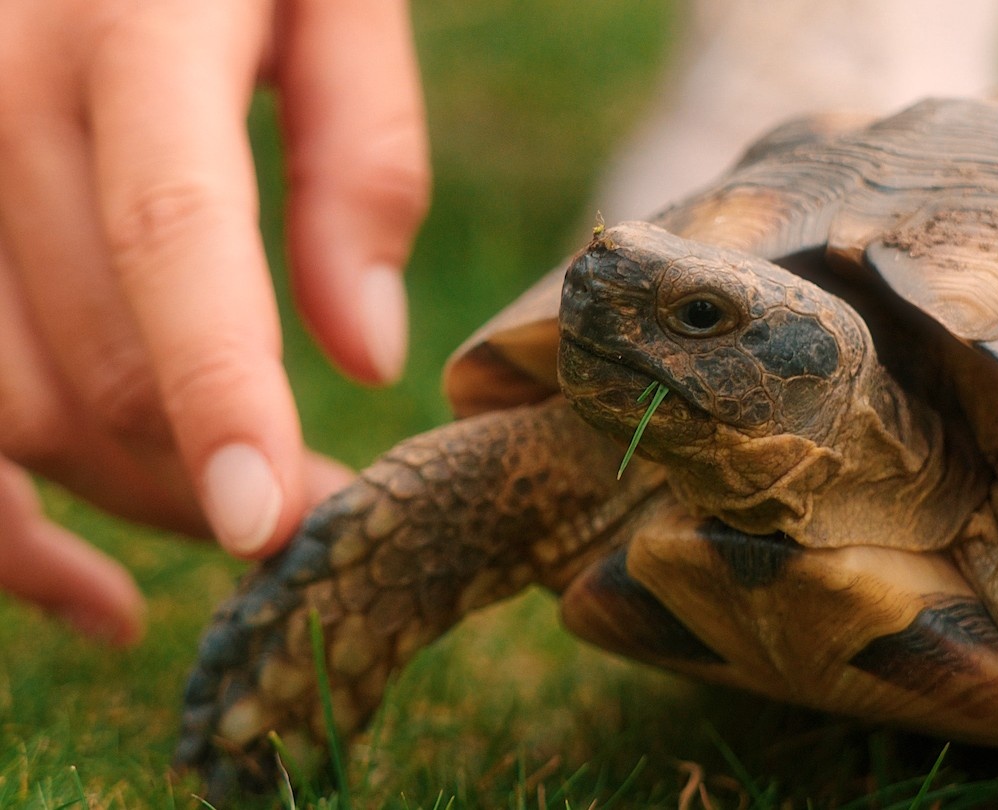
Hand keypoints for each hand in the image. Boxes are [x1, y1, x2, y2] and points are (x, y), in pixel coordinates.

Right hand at [0, 0, 429, 644]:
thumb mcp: (337, 5)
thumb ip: (363, 164)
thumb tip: (366, 356)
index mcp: (127, 27)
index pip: (168, 231)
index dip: (216, 391)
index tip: (270, 521)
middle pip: (88, 354)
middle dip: (207, 471)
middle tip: (310, 511)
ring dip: (122, 502)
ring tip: (227, 528)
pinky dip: (0, 521)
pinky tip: (83, 583)